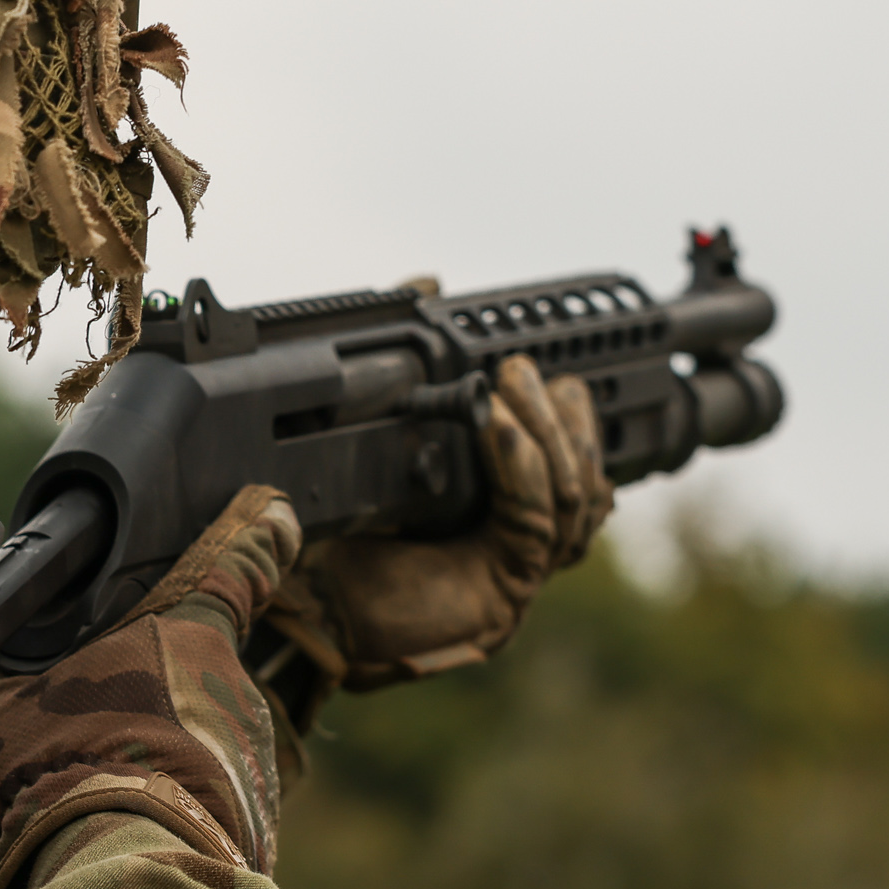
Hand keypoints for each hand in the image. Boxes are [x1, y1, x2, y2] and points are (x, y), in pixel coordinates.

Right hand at [0, 484, 303, 888]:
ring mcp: (254, 753)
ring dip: (161, 752)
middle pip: (196, 669)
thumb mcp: (4, 696)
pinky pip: (211, 794)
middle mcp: (235, 684)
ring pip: (203, 735)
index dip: (255, 537)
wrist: (112, 869)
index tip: (276, 515)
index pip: (234, 564)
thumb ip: (15, 657)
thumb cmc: (57, 766)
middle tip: (90, 723)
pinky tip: (125, 827)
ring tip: (98, 789)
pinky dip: (175, 803)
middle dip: (154, 688)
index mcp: (187, 630)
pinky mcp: (259, 815)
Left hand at [260, 354, 610, 693]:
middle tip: (526, 367)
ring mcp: (518, 575)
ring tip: (515, 381)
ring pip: (574, 497)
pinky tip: (499, 425)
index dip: (576, 418)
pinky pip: (535, 519)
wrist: (302, 606)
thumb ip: (411, 371)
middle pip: (586, 481)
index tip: (555, 366)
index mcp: (499, 522)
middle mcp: (519, 551)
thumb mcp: (379, 439)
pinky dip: (521, 466)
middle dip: (567, 415)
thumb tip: (426, 283)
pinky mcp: (504, 588)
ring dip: (548, 429)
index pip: (572, 469)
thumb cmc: (332, 532)